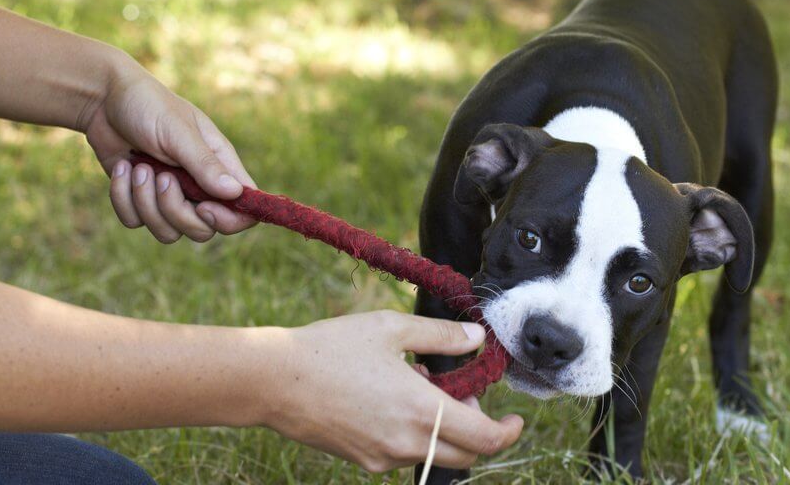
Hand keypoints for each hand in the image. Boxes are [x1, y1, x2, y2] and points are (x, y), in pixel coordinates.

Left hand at [84, 59, 256, 242]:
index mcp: (220, 167)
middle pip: (203, 230)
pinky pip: (135, 222)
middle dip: (176, 212)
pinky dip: (123, 198)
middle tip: (161, 178)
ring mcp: (169, 196)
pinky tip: (123, 167)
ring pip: (168, 232)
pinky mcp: (140, 200)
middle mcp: (199, 187)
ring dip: (146, 203)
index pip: (244, 210)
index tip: (203, 207)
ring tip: (138, 168)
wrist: (103, 100)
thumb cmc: (149, 106)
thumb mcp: (178, 132)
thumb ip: (205, 164)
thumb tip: (236, 193)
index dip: (229, 219)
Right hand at [262, 311, 523, 471]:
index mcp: (421, 410)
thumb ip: (441, 335)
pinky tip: (391, 399)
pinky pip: (405, 453)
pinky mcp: (364, 461)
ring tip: (416, 385)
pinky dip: (415, 434)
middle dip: (477, 429)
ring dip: (442, 428)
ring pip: (435, 454)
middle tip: (462, 393)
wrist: (274, 381)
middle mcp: (407, 442)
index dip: (508, 431)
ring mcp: (384, 457)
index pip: (486, 439)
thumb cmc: (331, 348)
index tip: (514, 418)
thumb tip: (478, 339)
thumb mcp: (391, 328)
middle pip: (466, 455)